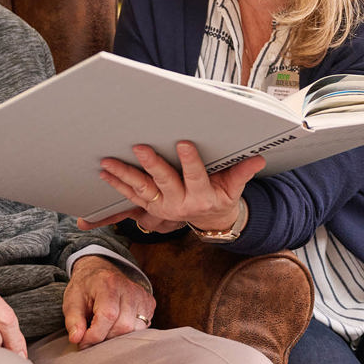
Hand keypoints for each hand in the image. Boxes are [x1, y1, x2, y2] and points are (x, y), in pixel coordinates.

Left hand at [62, 256, 154, 348]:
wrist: (100, 274)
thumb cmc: (85, 289)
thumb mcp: (71, 300)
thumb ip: (73, 320)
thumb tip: (76, 339)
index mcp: (108, 283)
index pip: (108, 315)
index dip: (95, 335)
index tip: (82, 342)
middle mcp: (130, 288)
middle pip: (123, 326)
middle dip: (105, 338)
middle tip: (91, 337)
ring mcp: (142, 296)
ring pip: (134, 330)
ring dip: (116, 337)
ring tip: (104, 330)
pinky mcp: (149, 304)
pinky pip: (142, 328)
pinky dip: (127, 333)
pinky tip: (116, 325)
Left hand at [78, 141, 262, 234]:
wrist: (209, 220)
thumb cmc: (222, 197)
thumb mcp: (234, 188)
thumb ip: (243, 172)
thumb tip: (258, 158)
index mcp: (202, 197)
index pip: (196, 177)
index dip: (190, 161)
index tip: (184, 143)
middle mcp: (179, 204)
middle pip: (164, 182)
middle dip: (152, 165)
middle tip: (140, 148)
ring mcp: (162, 207)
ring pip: (141, 190)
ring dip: (124, 176)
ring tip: (109, 162)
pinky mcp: (150, 207)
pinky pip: (131, 196)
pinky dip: (117, 185)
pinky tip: (104, 173)